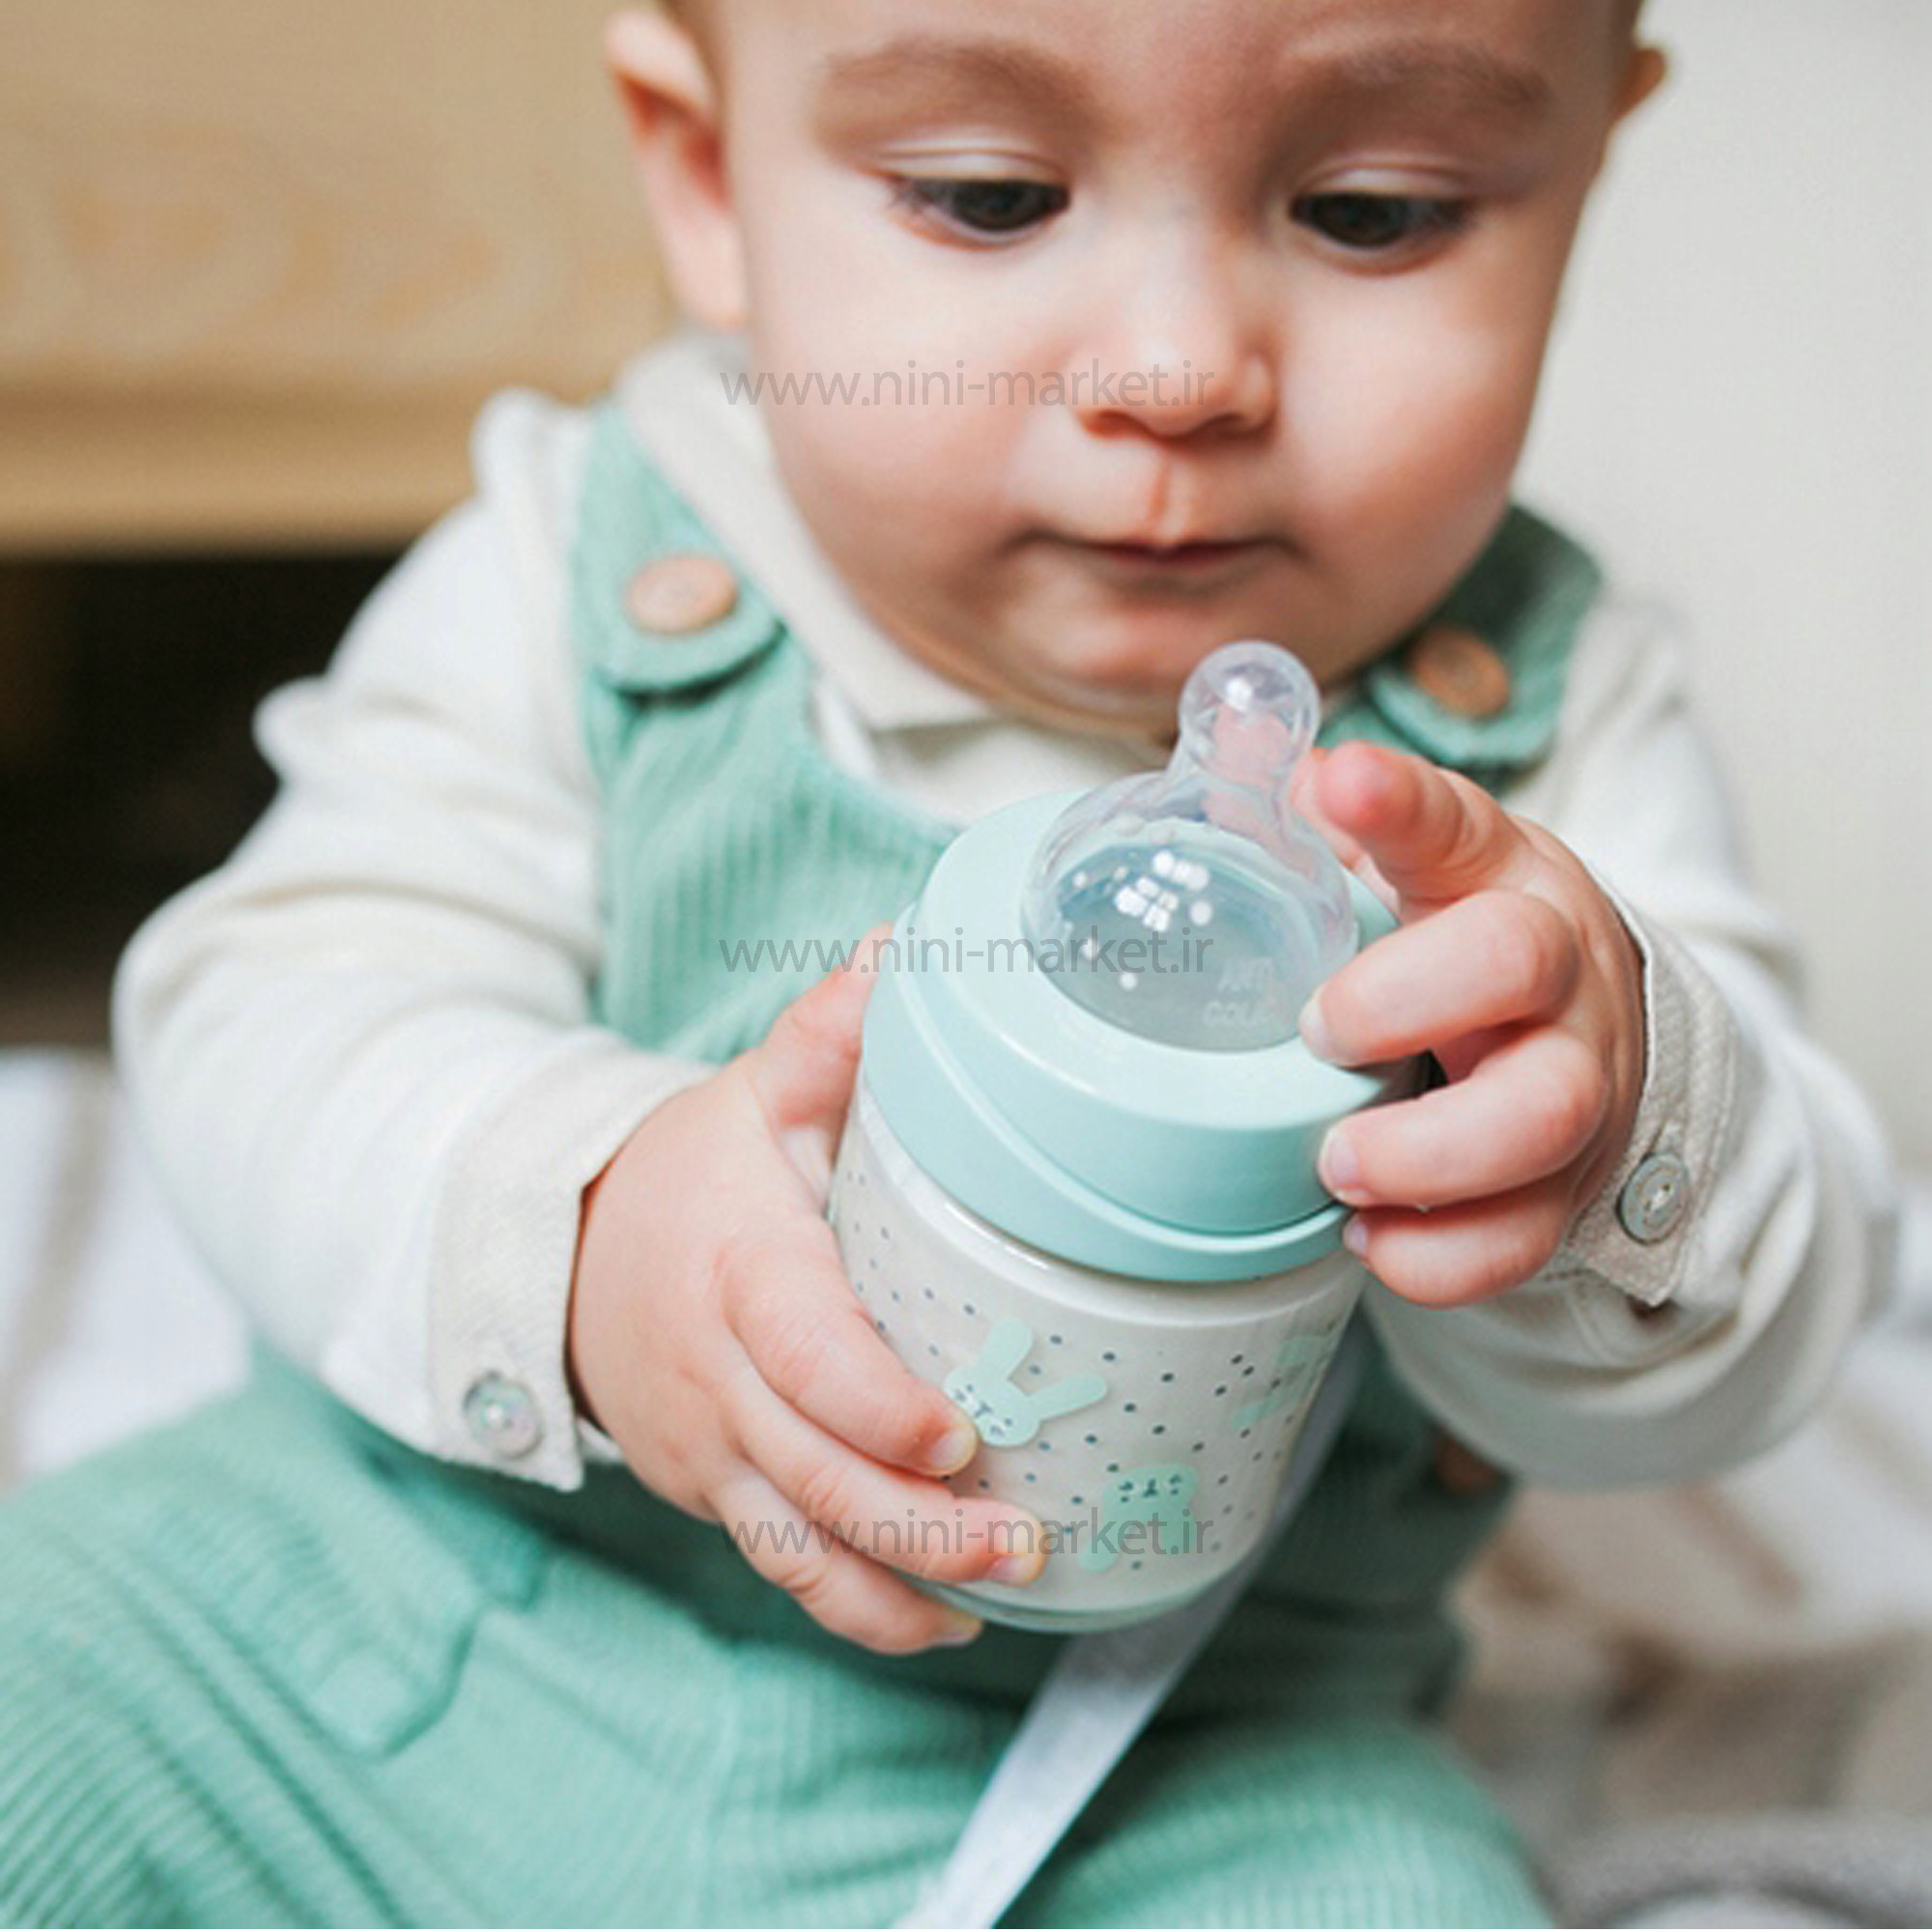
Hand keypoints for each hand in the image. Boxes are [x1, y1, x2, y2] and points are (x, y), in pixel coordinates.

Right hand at [568, 931, 1045, 1653]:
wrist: (568, 1254)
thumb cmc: (693, 1173)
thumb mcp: (753, 1091)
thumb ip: (831, 1032)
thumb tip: (913, 948)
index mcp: (740, 1271)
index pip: (800, 1352)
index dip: (874, 1405)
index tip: (959, 1435)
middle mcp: (718, 1376)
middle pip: (810, 1473)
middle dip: (915, 1522)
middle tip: (1026, 1540)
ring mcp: (713, 1450)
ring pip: (795, 1547)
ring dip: (898, 1584)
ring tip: (1003, 1592)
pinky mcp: (718, 1493)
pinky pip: (783, 1570)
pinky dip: (862, 1608)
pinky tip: (948, 1617)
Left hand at [1293, 742, 1645, 1306]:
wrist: (1588, 1039)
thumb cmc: (1459, 945)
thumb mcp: (1404, 867)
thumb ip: (1311, 816)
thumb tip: (1225, 745)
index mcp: (1492, 873)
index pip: (1452, 820)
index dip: (1397, 803)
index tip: (1340, 782)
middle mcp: (1554, 969)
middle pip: (1522, 962)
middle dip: (1411, 999)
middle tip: (1318, 1032)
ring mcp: (1575, 1079)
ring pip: (1542, 1118)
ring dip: (1425, 1154)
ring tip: (1335, 1163)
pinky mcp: (1567, 1186)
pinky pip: (1522, 1238)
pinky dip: (1438, 1257)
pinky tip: (1367, 1238)